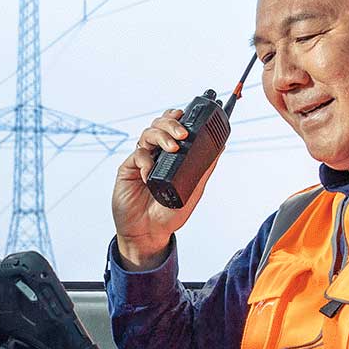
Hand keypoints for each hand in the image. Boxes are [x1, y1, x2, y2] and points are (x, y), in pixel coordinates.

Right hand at [111, 109, 219, 270]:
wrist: (149, 232)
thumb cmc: (169, 213)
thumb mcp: (194, 190)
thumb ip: (204, 168)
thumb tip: (221, 146)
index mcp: (171, 156)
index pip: (173, 128)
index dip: (178, 117)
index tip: (186, 115)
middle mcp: (156, 153)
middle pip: (160, 125)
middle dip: (171, 123)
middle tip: (182, 134)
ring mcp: (142, 160)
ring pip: (148, 133)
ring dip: (161, 136)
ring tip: (171, 149)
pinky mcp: (128, 169)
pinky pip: (137, 154)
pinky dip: (146, 161)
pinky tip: (151, 176)